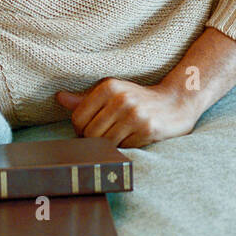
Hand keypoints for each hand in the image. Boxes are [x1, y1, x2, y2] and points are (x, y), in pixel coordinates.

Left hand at [54, 77, 202, 148]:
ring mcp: (135, 114)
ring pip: (106, 144)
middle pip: (90, 135)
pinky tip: (133, 138)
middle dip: (95, 141)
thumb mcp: (112, 93)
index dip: (81, 131)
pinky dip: (125, 148)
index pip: (78, 119)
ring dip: (110, 146)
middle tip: (107, 136)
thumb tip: (59, 98)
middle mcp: (120, 98)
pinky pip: (124, 149)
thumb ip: (85, 99)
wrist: (176, 103)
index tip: (91, 130)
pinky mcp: (148, 129)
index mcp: (108, 86)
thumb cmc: (138, 99)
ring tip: (120, 137)